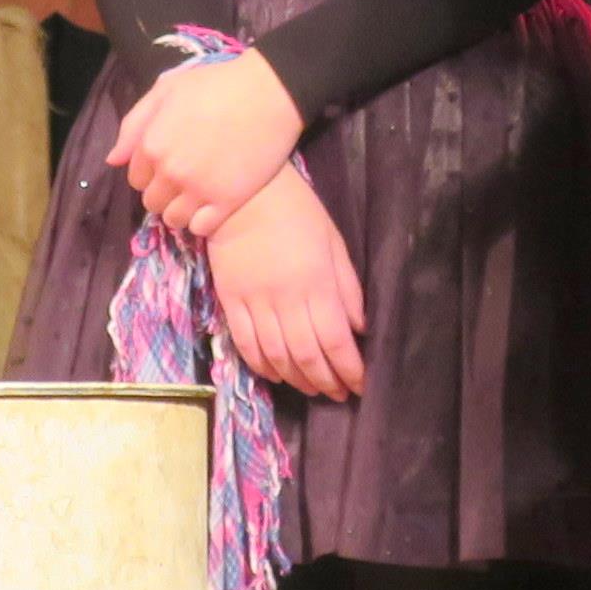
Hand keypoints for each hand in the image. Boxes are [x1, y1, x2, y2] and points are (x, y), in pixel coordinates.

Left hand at [112, 49, 305, 241]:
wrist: (270, 92)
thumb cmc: (216, 83)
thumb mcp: (166, 90)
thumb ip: (135, 124)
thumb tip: (114, 160)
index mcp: (152, 144)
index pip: (136, 178)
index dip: (151, 172)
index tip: (169, 164)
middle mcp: (170, 171)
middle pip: (152, 201)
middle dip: (163, 192)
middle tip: (185, 179)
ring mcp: (198, 189)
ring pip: (173, 219)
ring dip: (180, 210)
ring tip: (197, 195)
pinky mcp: (226, 201)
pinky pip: (200, 228)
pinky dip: (201, 221)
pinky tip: (212, 205)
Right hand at [201, 169, 365, 402]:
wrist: (242, 194)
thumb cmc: (296, 211)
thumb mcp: (333, 242)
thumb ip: (347, 287)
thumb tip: (360, 328)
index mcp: (316, 284)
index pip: (335, 341)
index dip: (349, 370)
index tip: (360, 385)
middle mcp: (286, 299)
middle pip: (307, 356)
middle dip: (326, 382)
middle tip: (339, 395)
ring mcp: (255, 302)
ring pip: (277, 356)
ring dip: (298, 380)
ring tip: (312, 389)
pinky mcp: (230, 301)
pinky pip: (245, 344)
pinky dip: (262, 366)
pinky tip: (276, 375)